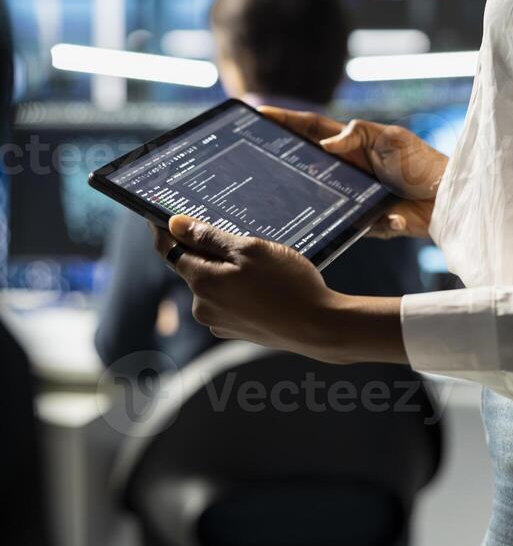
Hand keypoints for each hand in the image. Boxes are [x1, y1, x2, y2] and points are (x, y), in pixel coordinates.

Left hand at [151, 216, 404, 364]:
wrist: (318, 327)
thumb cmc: (287, 284)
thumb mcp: (250, 249)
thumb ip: (209, 238)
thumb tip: (175, 225)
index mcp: (202, 282)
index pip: (169, 251)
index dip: (164, 231)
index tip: (162, 214)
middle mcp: (203, 306)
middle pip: (194, 268)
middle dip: (208, 251)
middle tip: (238, 236)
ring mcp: (219, 321)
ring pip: (214, 284)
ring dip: (227, 271)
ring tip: (263, 264)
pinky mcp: (236, 330)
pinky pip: (229, 300)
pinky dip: (240, 288)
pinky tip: (266, 285)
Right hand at [259, 107, 447, 239]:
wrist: (450, 198)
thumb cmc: (421, 162)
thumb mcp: (390, 138)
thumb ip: (356, 134)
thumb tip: (324, 145)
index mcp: (351, 144)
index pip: (311, 130)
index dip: (285, 122)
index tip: (258, 114)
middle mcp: (347, 170)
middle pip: (306, 166)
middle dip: (281, 164)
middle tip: (254, 161)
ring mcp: (354, 197)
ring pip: (321, 201)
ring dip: (312, 202)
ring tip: (294, 201)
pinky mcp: (367, 222)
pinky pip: (354, 225)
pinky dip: (376, 221)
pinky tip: (391, 217)